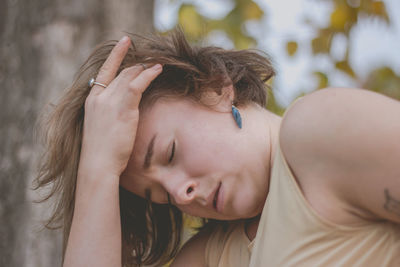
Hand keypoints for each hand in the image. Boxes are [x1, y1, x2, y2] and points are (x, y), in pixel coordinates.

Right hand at [79, 36, 161, 177]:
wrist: (97, 164)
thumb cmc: (101, 152)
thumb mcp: (101, 128)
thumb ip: (109, 114)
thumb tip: (123, 111)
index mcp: (92, 100)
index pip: (104, 71)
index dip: (116, 55)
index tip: (124, 42)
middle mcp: (99, 97)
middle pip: (121, 72)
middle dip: (137, 66)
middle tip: (151, 62)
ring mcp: (110, 101)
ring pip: (129, 75)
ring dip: (145, 68)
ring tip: (158, 64)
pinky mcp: (123, 107)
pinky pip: (137, 84)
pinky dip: (149, 75)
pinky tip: (158, 70)